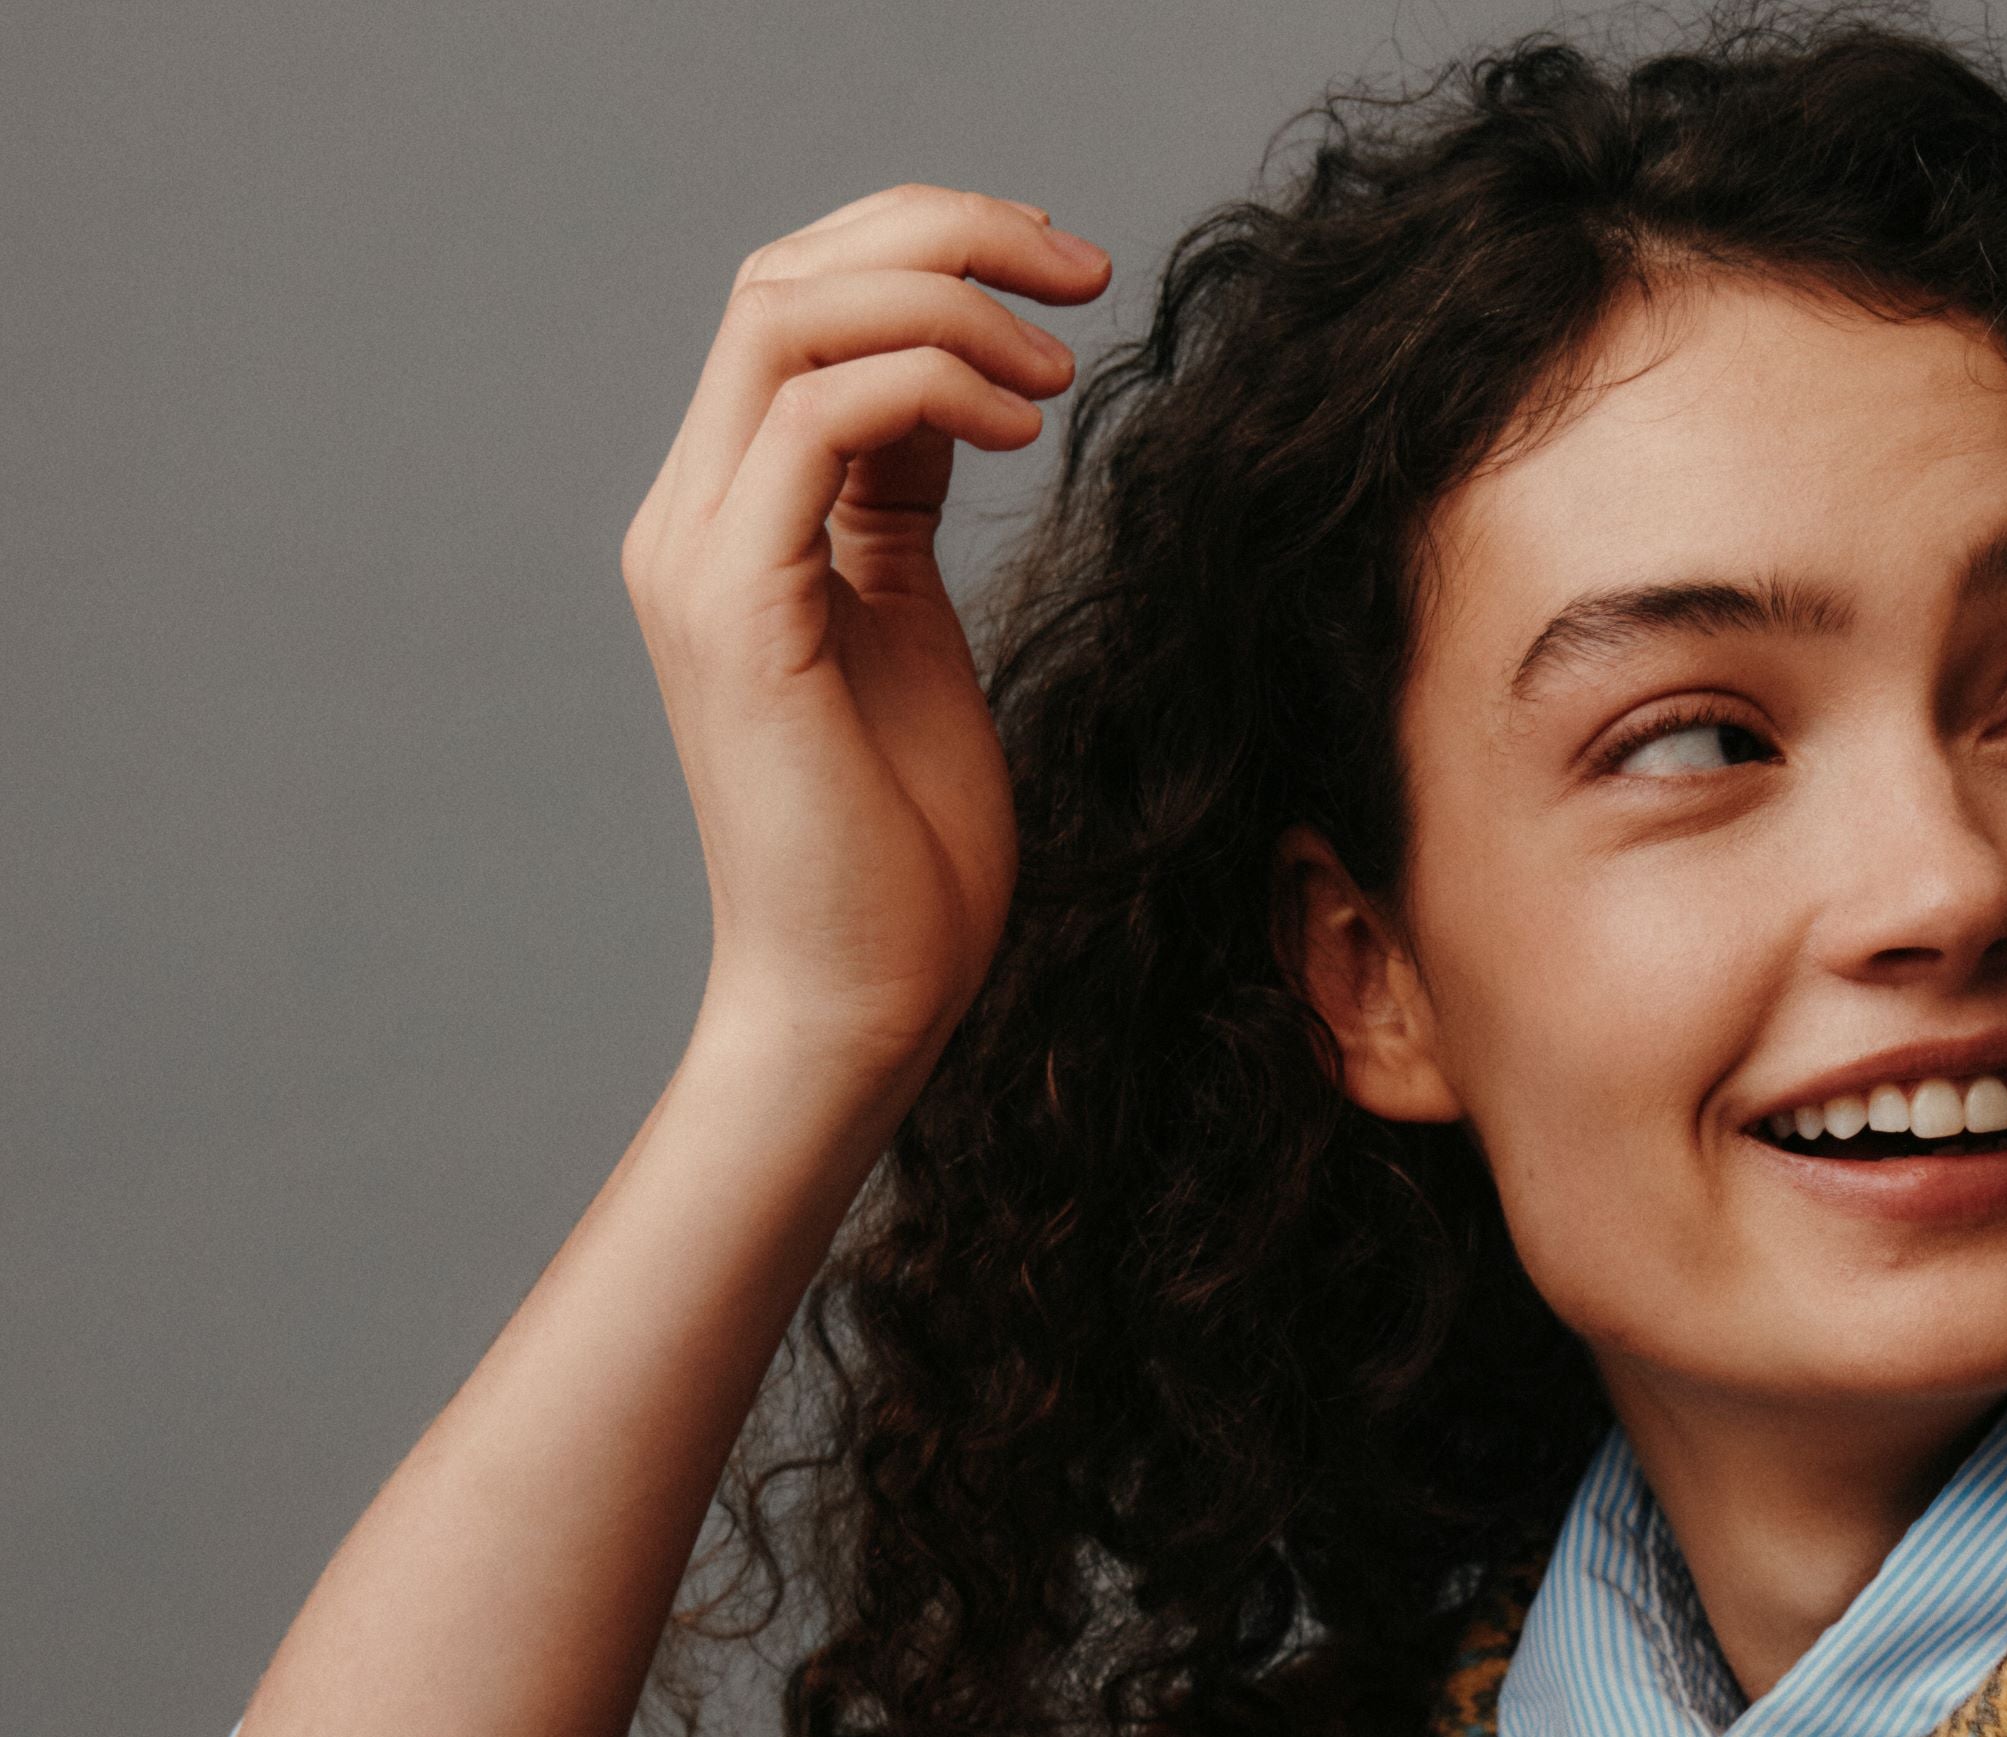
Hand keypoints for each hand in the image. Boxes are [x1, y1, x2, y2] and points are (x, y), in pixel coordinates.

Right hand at [621, 185, 1112, 1087]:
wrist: (860, 1002)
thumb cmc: (906, 855)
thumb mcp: (914, 630)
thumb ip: (901, 504)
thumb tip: (957, 386)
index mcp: (730, 520)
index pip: (800, 307)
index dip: (928, 253)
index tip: (1061, 280)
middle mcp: (692, 519)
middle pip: (786, 274)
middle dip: (943, 233)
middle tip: (1082, 267)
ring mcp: (698, 558)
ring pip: (790, 316)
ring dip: (942, 299)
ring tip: (1059, 360)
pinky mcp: (737, 610)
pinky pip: (817, 418)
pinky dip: (928, 383)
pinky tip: (1021, 424)